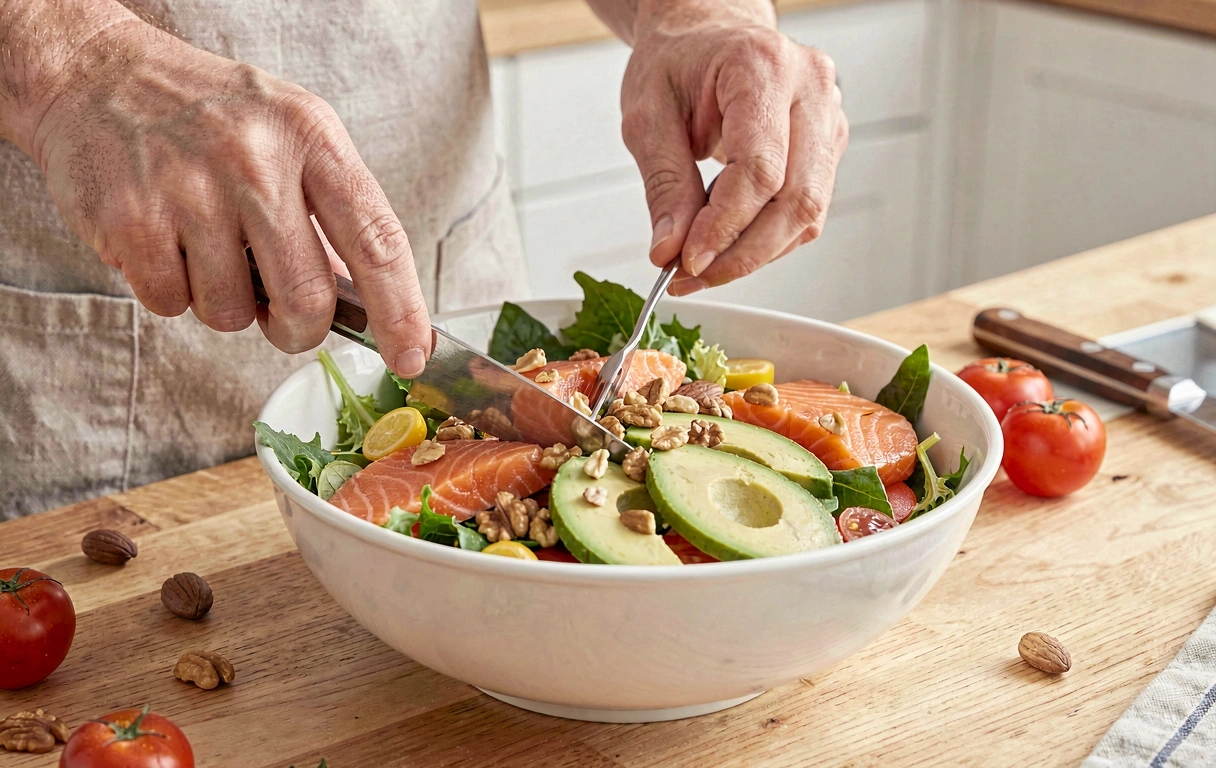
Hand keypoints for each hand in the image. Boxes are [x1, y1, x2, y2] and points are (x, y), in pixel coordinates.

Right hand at [15, 6, 430, 374]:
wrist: (96, 75)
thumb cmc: (211, 117)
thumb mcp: (292, 134)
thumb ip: (332, 212)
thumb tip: (369, 304)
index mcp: (312, 137)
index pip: (377, 240)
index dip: (401, 310)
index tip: (412, 355)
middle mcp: (256, 159)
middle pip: (305, 298)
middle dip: (297, 329)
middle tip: (281, 316)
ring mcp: (191, 187)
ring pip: (231, 313)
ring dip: (223, 302)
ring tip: (205, 247)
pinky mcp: (132, 218)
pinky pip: (170, 303)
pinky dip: (169, 290)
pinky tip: (163, 240)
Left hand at [620, 2, 847, 295]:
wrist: (705, 35)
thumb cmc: (677, 61)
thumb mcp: (648, 116)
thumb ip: (663, 184)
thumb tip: (670, 251)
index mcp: (763, 68)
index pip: (761, 169)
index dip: (725, 226)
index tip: (685, 260)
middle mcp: (811, 90)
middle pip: (796, 200)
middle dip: (742, 253)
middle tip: (691, 276)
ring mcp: (829, 119)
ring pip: (808, 214)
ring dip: (754, 254)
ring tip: (701, 265)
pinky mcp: (828, 148)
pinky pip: (806, 212)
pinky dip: (766, 240)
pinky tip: (727, 244)